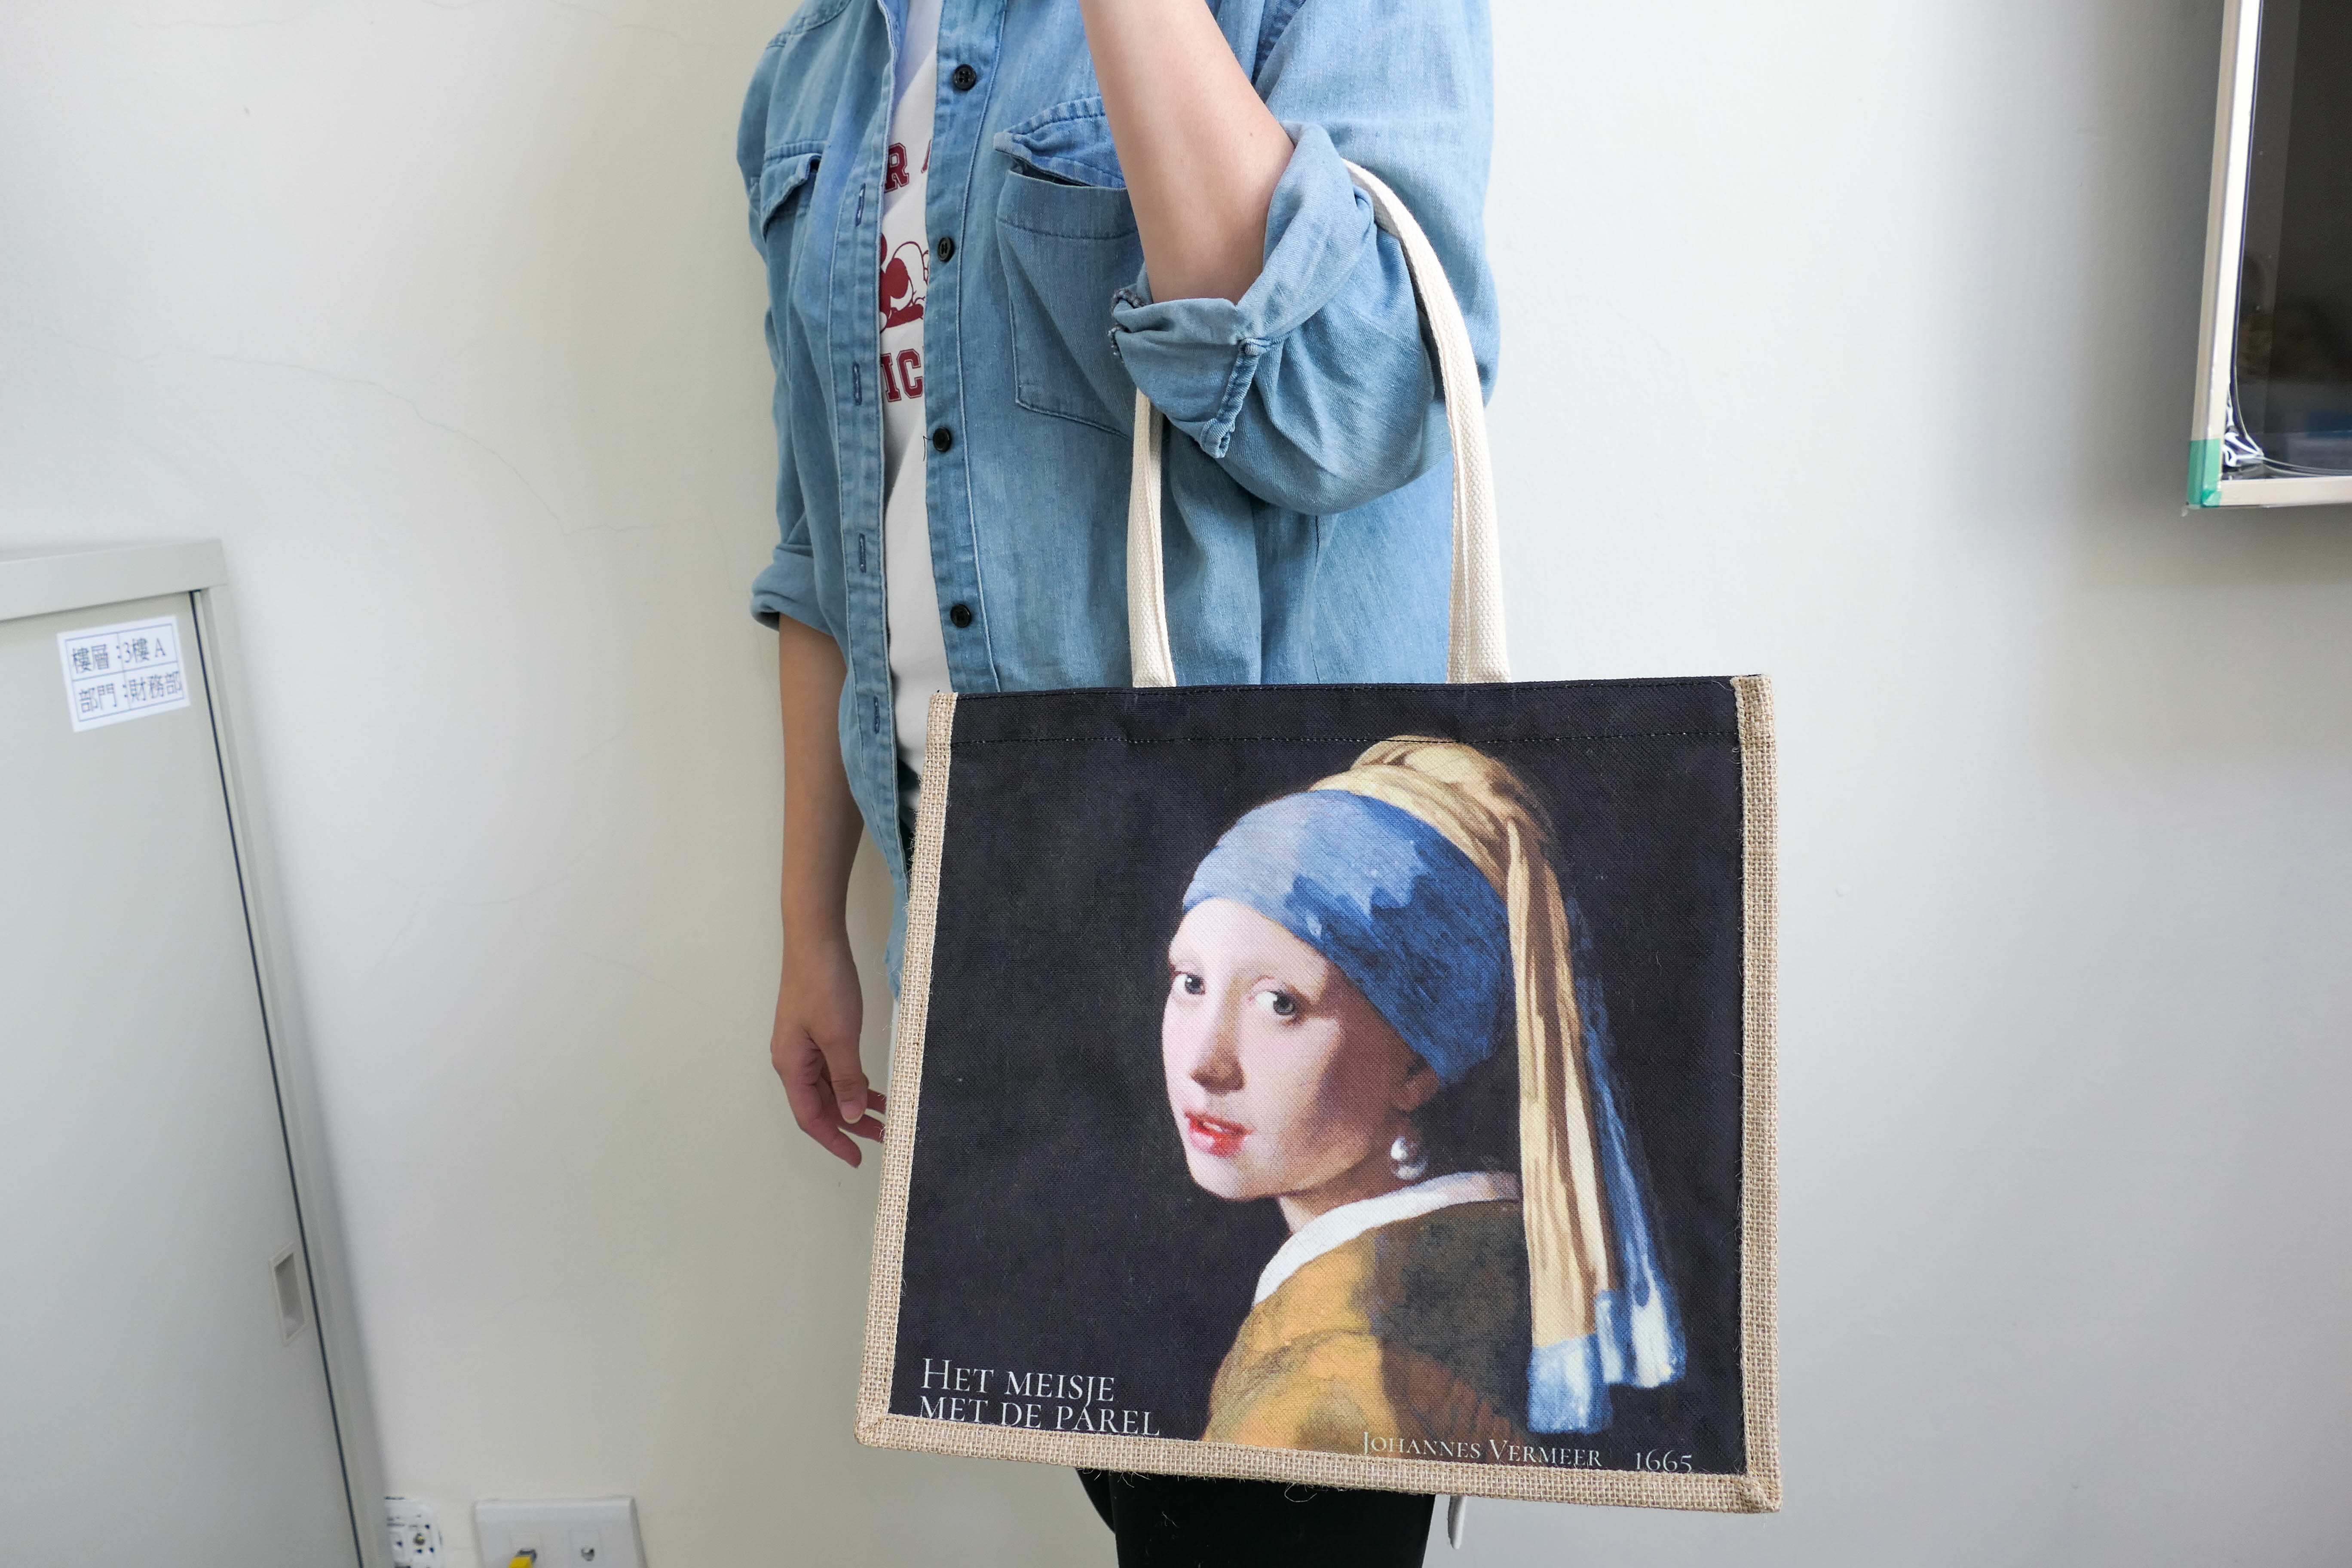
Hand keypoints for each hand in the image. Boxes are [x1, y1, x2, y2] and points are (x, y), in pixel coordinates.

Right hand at [771, 932, 885, 1164]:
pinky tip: (874, 1088)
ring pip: (829, 1087)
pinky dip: (853, 1080)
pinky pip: (834, 1067)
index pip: (810, 1117)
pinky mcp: (817, 1031)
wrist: (817, 940)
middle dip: (849, 1124)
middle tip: (882, 1137)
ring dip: (854, 1103)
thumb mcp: (840, 1037)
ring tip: (884, 1118)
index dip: (833, 1140)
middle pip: (820, 1105)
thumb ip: (846, 1078)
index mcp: (791, 1065)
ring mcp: (804, 1045)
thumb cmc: (823, 983)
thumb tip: (850, 1115)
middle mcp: (793, 1059)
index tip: (857, 1157)